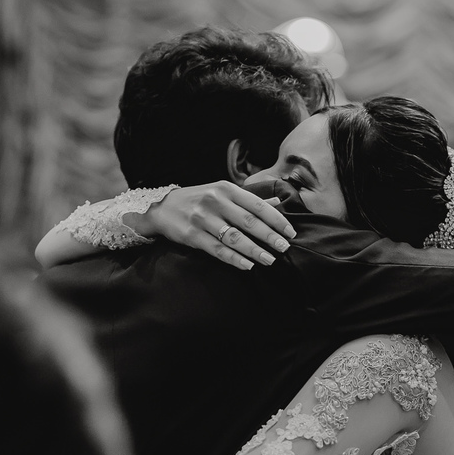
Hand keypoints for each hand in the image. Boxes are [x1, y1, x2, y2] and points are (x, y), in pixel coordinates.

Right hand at [132, 181, 296, 270]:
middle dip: (269, 236)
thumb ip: (250, 200)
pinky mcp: (192, 236)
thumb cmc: (200, 200)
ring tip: (270, 260)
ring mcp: (202, 219)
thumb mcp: (223, 193)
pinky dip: (234, 259)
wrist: (163, 208)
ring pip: (234, 238)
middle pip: (248, 222)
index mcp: (226, 189)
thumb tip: (279, 202)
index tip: (290, 232)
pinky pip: (218, 250)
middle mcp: (215, 202)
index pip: (257, 205)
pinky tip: (248, 265)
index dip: (276, 219)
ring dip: (254, 250)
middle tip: (284, 247)